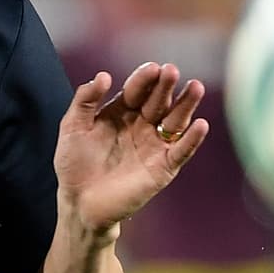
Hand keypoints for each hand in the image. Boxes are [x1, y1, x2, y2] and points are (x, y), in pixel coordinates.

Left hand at [54, 63, 208, 232]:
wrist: (79, 203)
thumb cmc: (73, 164)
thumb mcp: (73, 127)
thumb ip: (84, 100)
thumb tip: (104, 75)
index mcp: (121, 112)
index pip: (136, 90)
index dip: (144, 79)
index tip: (152, 68)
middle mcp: (142, 124)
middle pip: (158, 101)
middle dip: (165, 86)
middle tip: (171, 71)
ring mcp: (155, 145)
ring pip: (175, 121)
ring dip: (186, 105)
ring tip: (195, 87)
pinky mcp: (164, 167)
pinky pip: (181, 150)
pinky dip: (192, 139)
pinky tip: (200, 125)